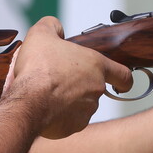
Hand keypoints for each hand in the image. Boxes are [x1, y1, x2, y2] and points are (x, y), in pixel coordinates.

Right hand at [6, 17, 132, 138]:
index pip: (123, 74)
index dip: (123, 79)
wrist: (29, 101)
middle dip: (79, 86)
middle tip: (59, 81)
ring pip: (81, 105)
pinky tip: (43, 108)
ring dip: (68, 100)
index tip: (120, 83)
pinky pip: (69, 120)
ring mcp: (87, 110)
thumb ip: (52, 25)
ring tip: (46, 94)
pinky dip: (59, 116)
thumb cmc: (39, 67)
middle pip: (95, 89)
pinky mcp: (73, 126)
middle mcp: (96, 89)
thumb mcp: (41, 34)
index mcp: (95, 66)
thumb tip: (56, 28)